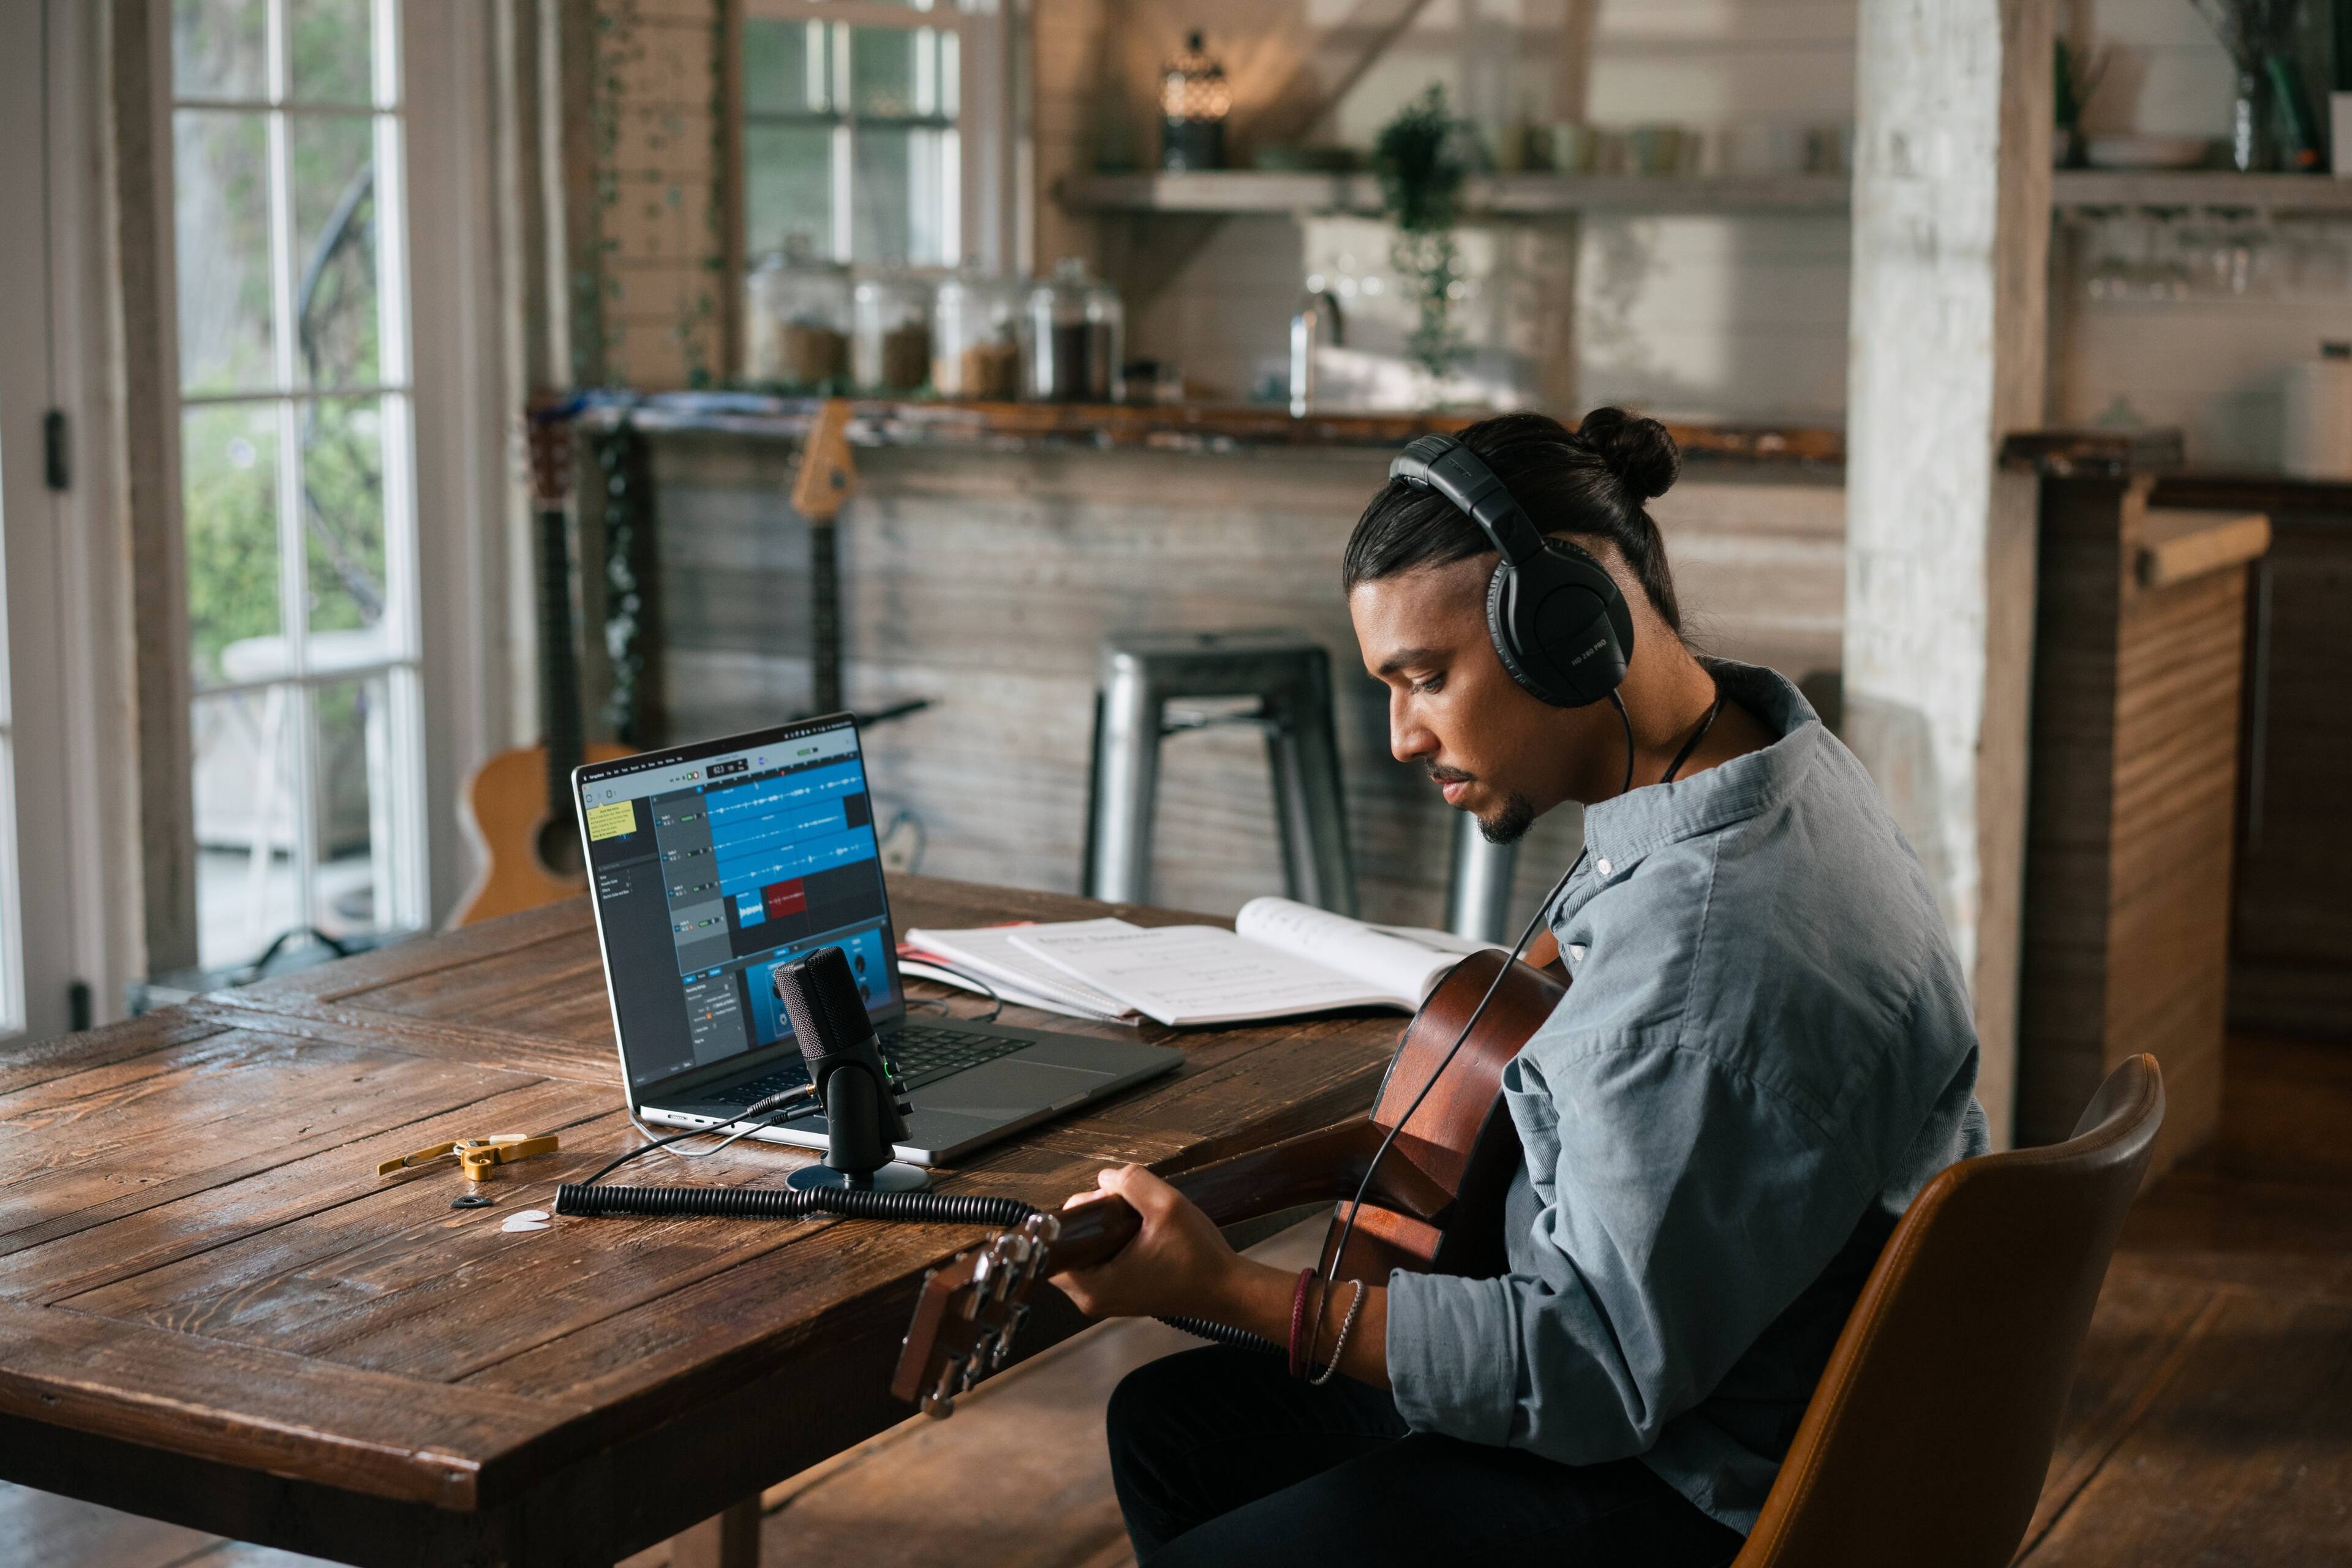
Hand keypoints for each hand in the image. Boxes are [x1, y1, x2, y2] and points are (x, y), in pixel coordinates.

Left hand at [1049, 1164, 1238, 1320]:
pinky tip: (1136, 1232)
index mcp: (1093, 1286)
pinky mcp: (1119, 1296)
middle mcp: (1092, 1299)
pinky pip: (1098, 1263)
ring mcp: (1105, 1301)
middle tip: (1124, 1207)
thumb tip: (1105, 1177)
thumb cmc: (1198, 1256)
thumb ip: (1131, 1181)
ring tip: (1133, 1219)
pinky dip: (1110, 1244)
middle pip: (1067, 1247)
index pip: (1053, 1246)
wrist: (1226, 1289)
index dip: (1075, 1216)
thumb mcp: (1166, 1205)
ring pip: (1083, 1253)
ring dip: (1101, 1231)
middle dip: (1089, 1220)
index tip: (1105, 1204)